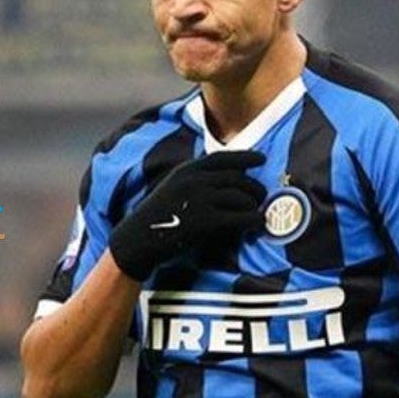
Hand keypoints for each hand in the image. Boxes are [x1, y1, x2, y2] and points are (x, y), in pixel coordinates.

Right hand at [108, 150, 266, 280]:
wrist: (136, 240)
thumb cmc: (157, 218)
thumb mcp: (172, 188)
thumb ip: (196, 180)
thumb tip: (229, 179)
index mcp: (187, 170)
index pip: (223, 157)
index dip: (245, 156)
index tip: (261, 158)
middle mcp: (194, 180)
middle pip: (237, 178)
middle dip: (254, 187)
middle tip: (262, 195)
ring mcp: (200, 200)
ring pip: (241, 197)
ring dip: (254, 205)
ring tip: (258, 211)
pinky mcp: (205, 221)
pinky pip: (240, 217)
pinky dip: (253, 220)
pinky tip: (258, 223)